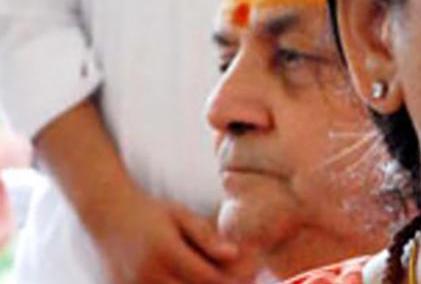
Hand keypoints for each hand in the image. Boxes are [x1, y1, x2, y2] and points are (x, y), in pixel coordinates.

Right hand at [85, 188, 244, 283]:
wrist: (107, 215)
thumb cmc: (150, 212)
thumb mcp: (181, 215)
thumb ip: (206, 236)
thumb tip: (233, 254)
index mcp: (166, 251)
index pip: (207, 278)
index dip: (228, 282)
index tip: (245, 278)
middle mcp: (148, 273)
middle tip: (230, 279)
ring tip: (202, 276)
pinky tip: (181, 280)